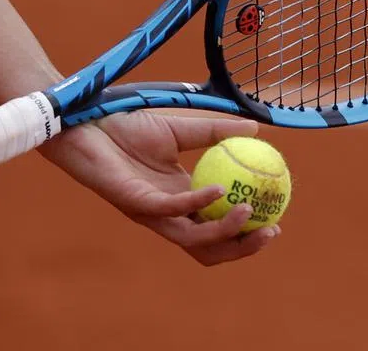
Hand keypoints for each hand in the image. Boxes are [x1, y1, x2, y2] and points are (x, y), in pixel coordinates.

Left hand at [39, 112, 280, 265]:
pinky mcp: (135, 204)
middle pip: (210, 246)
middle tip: (271, 230)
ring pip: (193, 239)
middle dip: (243, 247)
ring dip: (225, 232)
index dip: (248, 230)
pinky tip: (219, 192)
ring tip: (249, 213)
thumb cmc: (127, 125)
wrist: (89, 119)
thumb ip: (217, 132)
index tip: (278, 216)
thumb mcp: (182, 126)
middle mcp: (169, 212)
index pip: (218, 225)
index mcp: (182, 197)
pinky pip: (172, 210)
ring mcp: (152, 212)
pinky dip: (199, 204)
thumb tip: (257, 131)